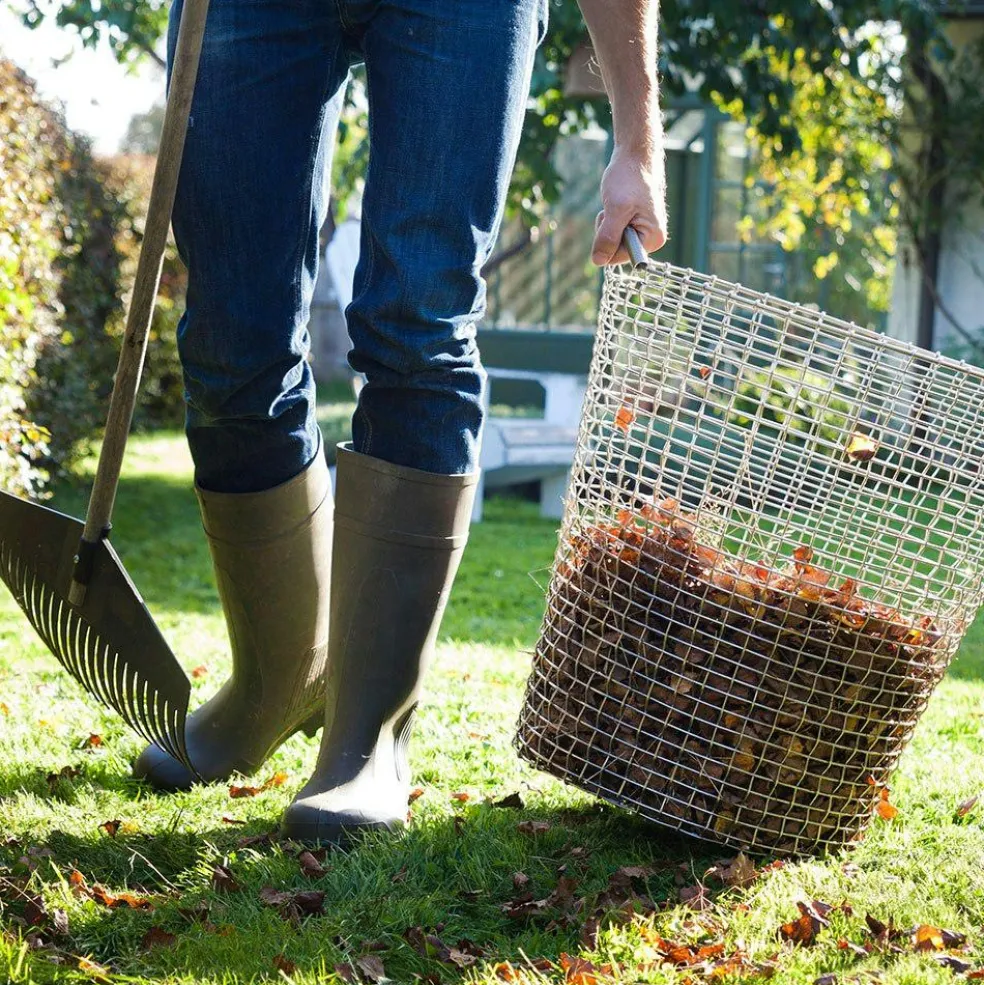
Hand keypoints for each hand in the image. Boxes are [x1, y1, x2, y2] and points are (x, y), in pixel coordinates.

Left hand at [591, 145, 666, 264]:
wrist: (635, 156)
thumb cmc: (629, 178)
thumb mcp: (616, 209)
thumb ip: (608, 237)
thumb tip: (598, 262)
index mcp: (653, 239)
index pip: (619, 257)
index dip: (607, 242)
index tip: (611, 219)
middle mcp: (652, 239)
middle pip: (616, 250)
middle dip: (607, 232)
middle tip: (613, 209)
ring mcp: (644, 231)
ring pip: (613, 240)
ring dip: (607, 224)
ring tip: (616, 204)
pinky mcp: (636, 224)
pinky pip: (615, 230)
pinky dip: (610, 219)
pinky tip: (617, 204)